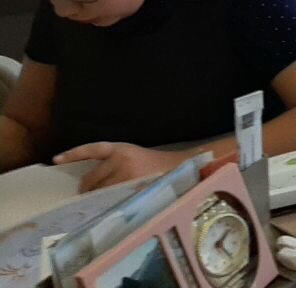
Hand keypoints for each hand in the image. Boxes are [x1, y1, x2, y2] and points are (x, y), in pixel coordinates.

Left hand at [55, 142, 185, 191]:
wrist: (179, 168)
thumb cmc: (154, 164)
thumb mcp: (132, 155)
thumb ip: (113, 163)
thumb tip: (88, 180)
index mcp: (121, 148)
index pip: (92, 149)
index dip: (73, 154)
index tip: (56, 160)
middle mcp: (121, 160)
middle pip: (92, 177)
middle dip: (87, 187)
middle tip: (85, 194)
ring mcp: (126, 176)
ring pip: (100, 191)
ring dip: (97, 196)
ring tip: (99, 200)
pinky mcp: (132, 190)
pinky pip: (111, 200)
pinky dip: (106, 203)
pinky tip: (106, 206)